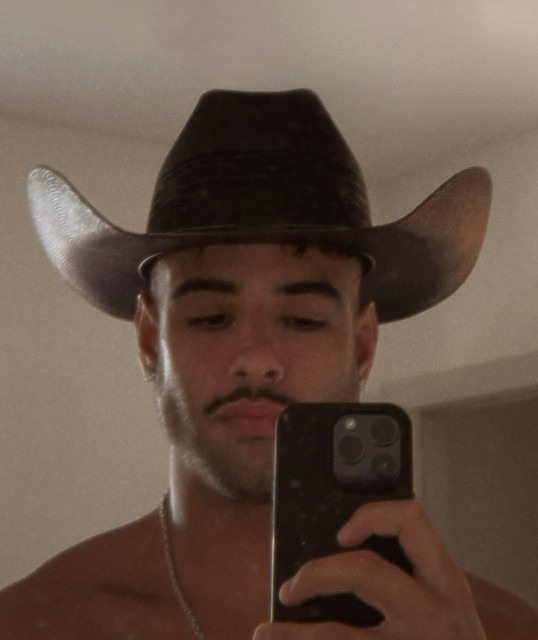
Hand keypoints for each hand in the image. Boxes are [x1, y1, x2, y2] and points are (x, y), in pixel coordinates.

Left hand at [254, 500, 486, 638]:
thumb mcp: (446, 606)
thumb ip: (409, 577)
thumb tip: (338, 553)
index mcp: (446, 583)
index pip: (411, 521)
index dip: (371, 516)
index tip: (342, 533)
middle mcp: (433, 613)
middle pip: (364, 572)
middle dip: (317, 574)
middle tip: (292, 587)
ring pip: (341, 636)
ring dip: (295, 634)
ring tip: (266, 633)